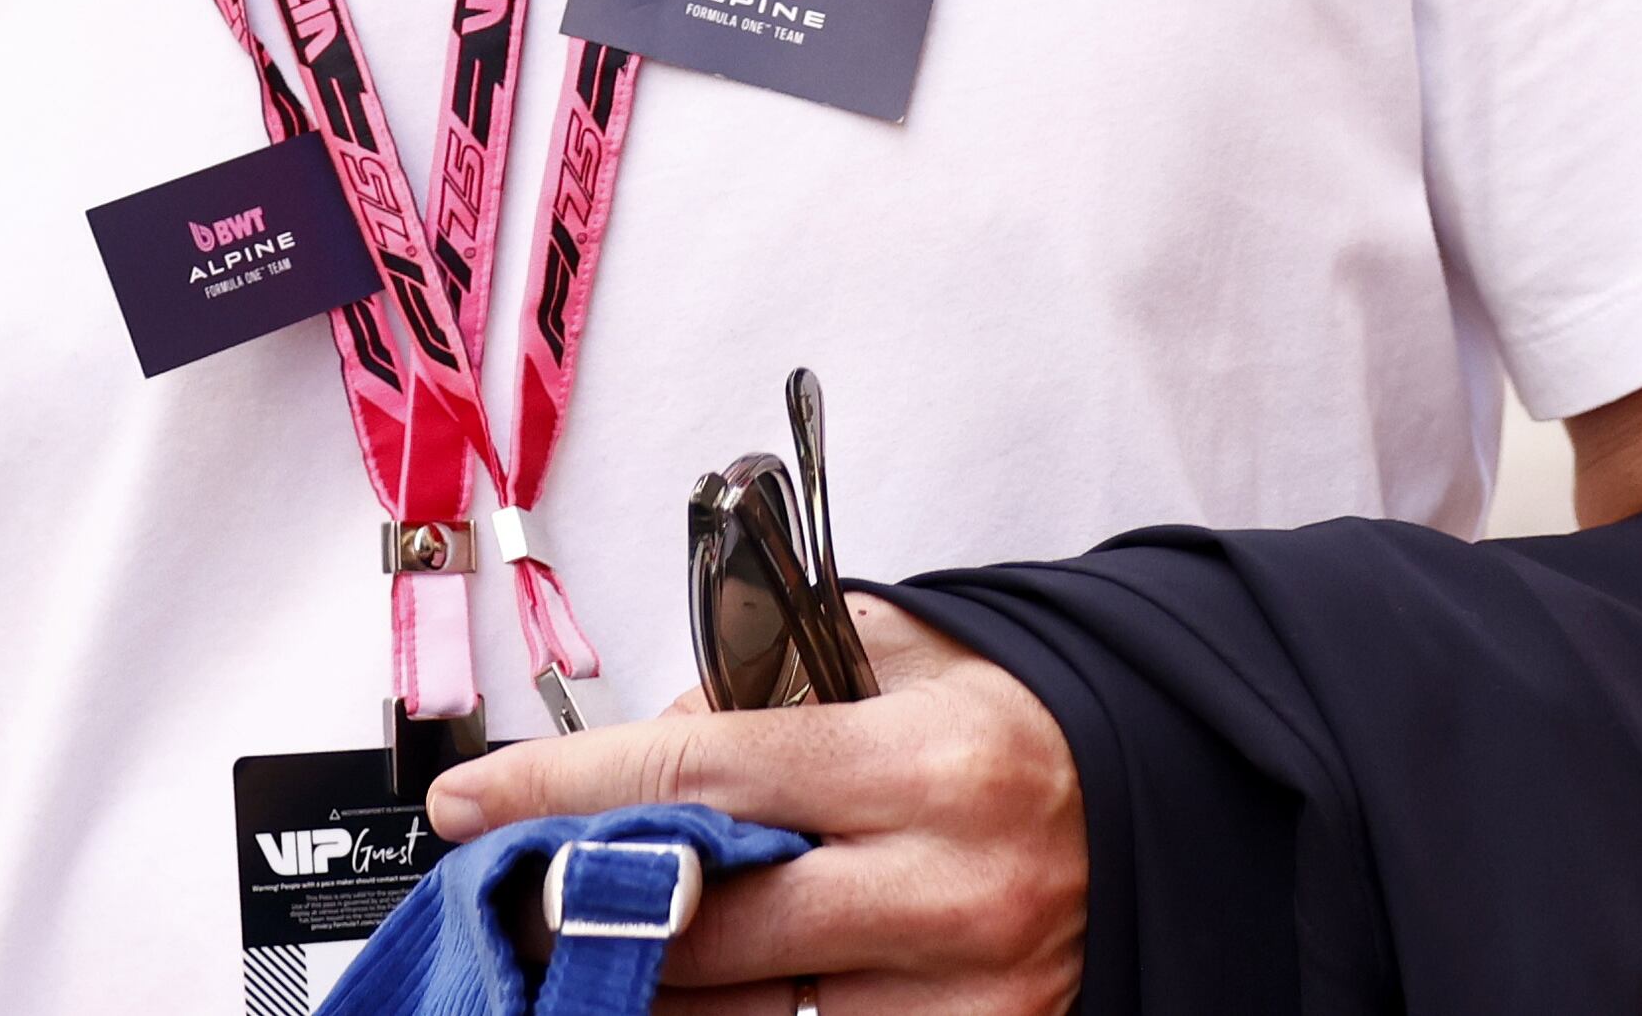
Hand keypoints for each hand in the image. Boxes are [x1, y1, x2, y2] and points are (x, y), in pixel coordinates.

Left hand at [425, 596, 1080, 1012]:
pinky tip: (677, 998)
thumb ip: (766, 688)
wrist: (1170, 814)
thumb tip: (640, 751)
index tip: (471, 803)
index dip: (564, 789)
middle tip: (499, 897)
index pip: (702, 772)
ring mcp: (964, 996)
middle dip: (578, 911)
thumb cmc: (1012, 731)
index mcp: (925, 762)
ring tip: (575, 956)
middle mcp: (947, 887)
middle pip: (704, 919)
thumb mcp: (900, 659)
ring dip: (637, 990)